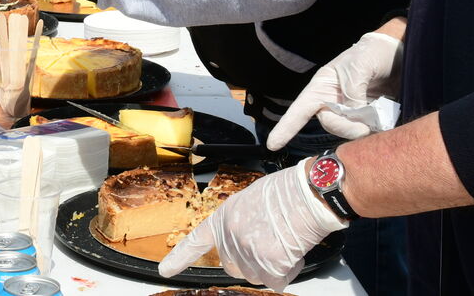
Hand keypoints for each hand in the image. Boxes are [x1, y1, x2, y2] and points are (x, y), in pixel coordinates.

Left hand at [159, 159, 347, 290]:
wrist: (307, 192)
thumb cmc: (287, 191)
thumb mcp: (251, 200)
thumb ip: (241, 223)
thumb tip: (247, 240)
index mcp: (224, 216)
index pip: (196, 241)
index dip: (180, 258)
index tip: (166, 270)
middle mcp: (230, 235)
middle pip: (233, 267)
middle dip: (251, 261)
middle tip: (270, 242)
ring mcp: (248, 250)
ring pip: (256, 276)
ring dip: (271, 267)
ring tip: (284, 241)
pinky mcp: (268, 262)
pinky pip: (276, 281)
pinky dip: (287, 273)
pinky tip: (292, 252)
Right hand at [267, 31, 403, 149]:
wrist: (401, 53)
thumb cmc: (373, 52)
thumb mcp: (360, 64)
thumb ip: (352, 90)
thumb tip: (353, 113)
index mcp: (323, 87)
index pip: (300, 109)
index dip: (285, 128)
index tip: (272, 145)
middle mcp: (333, 101)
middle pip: (330, 124)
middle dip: (346, 128)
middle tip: (366, 125)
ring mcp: (351, 110)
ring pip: (349, 130)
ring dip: (363, 128)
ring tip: (379, 115)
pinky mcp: (369, 117)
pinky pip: (366, 131)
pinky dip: (375, 130)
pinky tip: (384, 120)